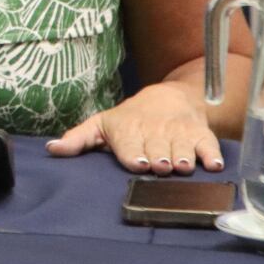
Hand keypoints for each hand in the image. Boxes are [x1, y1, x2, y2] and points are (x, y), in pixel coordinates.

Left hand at [45, 82, 224, 174]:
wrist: (168, 97)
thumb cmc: (129, 119)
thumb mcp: (100, 125)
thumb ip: (77, 139)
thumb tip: (51, 150)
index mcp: (128, 130)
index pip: (131, 145)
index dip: (135, 155)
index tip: (139, 163)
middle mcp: (154, 132)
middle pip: (158, 149)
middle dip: (159, 158)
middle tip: (161, 166)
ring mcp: (179, 134)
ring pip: (182, 148)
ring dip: (183, 157)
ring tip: (182, 165)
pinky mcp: (201, 135)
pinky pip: (209, 145)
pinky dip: (211, 154)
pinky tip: (212, 164)